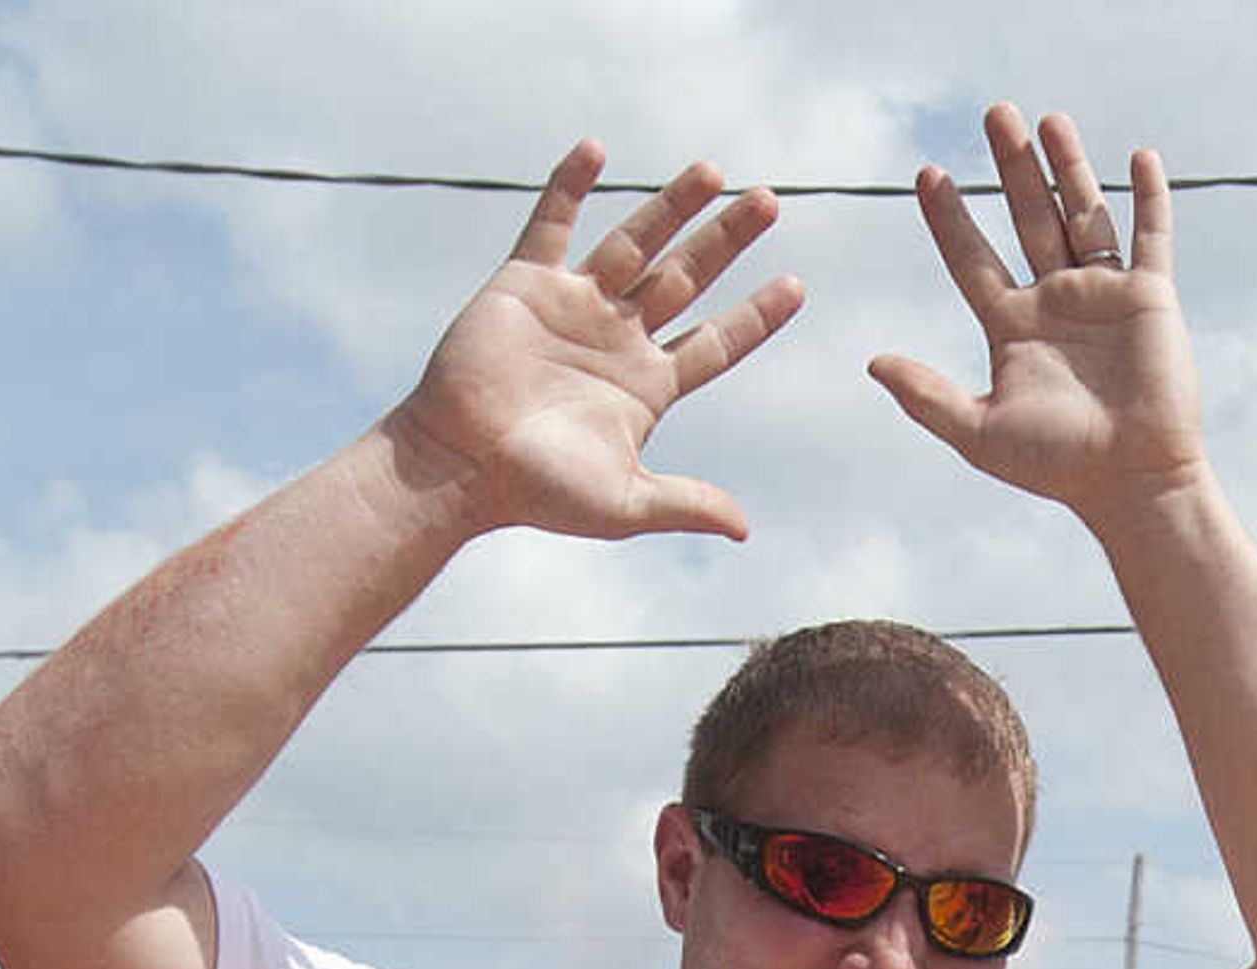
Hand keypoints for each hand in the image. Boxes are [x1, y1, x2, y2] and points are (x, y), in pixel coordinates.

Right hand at [385, 144, 801, 544]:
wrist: (459, 466)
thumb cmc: (536, 493)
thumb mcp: (623, 503)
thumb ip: (685, 503)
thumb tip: (744, 530)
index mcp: (647, 387)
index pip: (716, 342)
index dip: (756, 316)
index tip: (797, 287)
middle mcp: (617, 339)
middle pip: (688, 277)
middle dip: (728, 239)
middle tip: (770, 199)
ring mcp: (574, 306)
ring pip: (635, 242)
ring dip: (672, 204)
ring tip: (713, 170)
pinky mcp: (525, 284)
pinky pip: (552, 225)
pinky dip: (570, 185)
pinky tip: (596, 149)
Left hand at [868, 105, 1207, 524]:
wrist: (1130, 482)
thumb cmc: (1057, 466)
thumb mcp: (979, 431)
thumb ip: (926, 396)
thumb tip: (872, 362)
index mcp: (1012, 326)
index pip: (972, 257)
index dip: (949, 216)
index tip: (927, 174)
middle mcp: (1055, 300)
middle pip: (1026, 216)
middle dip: (1010, 166)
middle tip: (993, 115)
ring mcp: (1103, 293)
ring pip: (1082, 212)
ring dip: (1067, 166)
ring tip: (1047, 119)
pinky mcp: (1149, 297)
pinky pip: (1149, 236)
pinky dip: (1147, 198)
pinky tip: (1138, 158)